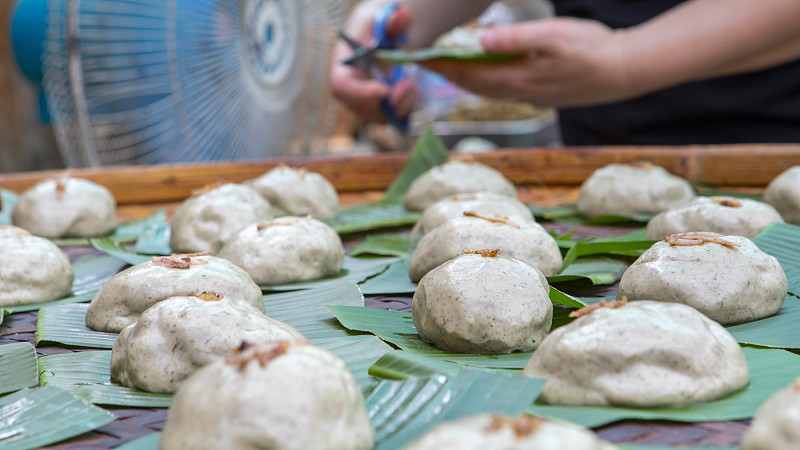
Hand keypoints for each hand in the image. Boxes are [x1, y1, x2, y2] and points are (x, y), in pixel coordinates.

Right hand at [330, 4, 418, 122]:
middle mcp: (351, 92)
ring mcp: (365, 104)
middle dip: (389, 102)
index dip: (362, 93)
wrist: (379, 38)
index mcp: (342, 69)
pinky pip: (392, 117)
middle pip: (363, 109)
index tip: (385, 89)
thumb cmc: (374, 28)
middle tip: (409, 85)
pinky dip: (406, 108)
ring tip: (413, 86)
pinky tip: (414, 91)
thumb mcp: (380, 20)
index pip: (342, 88)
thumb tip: (402, 17)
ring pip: (381, 117)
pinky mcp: (381, 109)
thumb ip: (392, 21)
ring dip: (401, 106)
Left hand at [421, 18, 636, 107]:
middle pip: (475, 87)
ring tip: (451, 68)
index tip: (423, 59)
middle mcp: (521, 94)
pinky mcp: (542, 96)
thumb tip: (480, 40)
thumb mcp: (552, 35)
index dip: (445, 67)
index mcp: (519, 79)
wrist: (626, 71)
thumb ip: (515, 38)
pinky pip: (504, 92)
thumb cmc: (592, 49)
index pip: (470, 75)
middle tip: (428, 63)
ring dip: (468, 81)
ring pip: (489, 91)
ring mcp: (532, 98)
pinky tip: (487, 74)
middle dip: (450, 75)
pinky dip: (488, 82)